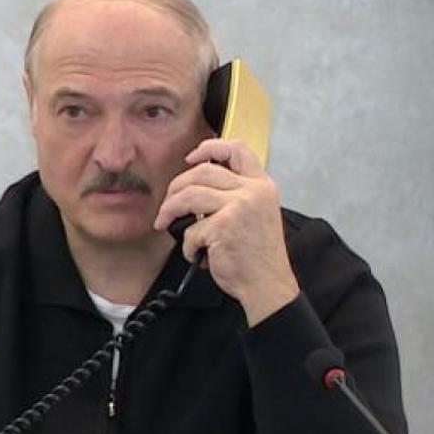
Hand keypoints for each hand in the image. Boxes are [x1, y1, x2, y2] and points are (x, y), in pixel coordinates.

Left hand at [153, 139, 299, 325]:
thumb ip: (237, 195)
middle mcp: (253, 191)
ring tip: (165, 224)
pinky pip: (190, 229)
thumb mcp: (257, 215)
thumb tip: (197, 185)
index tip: (191, 157)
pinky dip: (187, 245)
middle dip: (176, 187)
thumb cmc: (258, 257)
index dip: (209, 148)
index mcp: (262, 186)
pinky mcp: (223, 227)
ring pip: (189, 195)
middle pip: (202, 171)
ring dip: (169, 211)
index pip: (237, 149)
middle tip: (167, 204)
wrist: (268, 285)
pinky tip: (195, 254)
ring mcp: (239, 207)